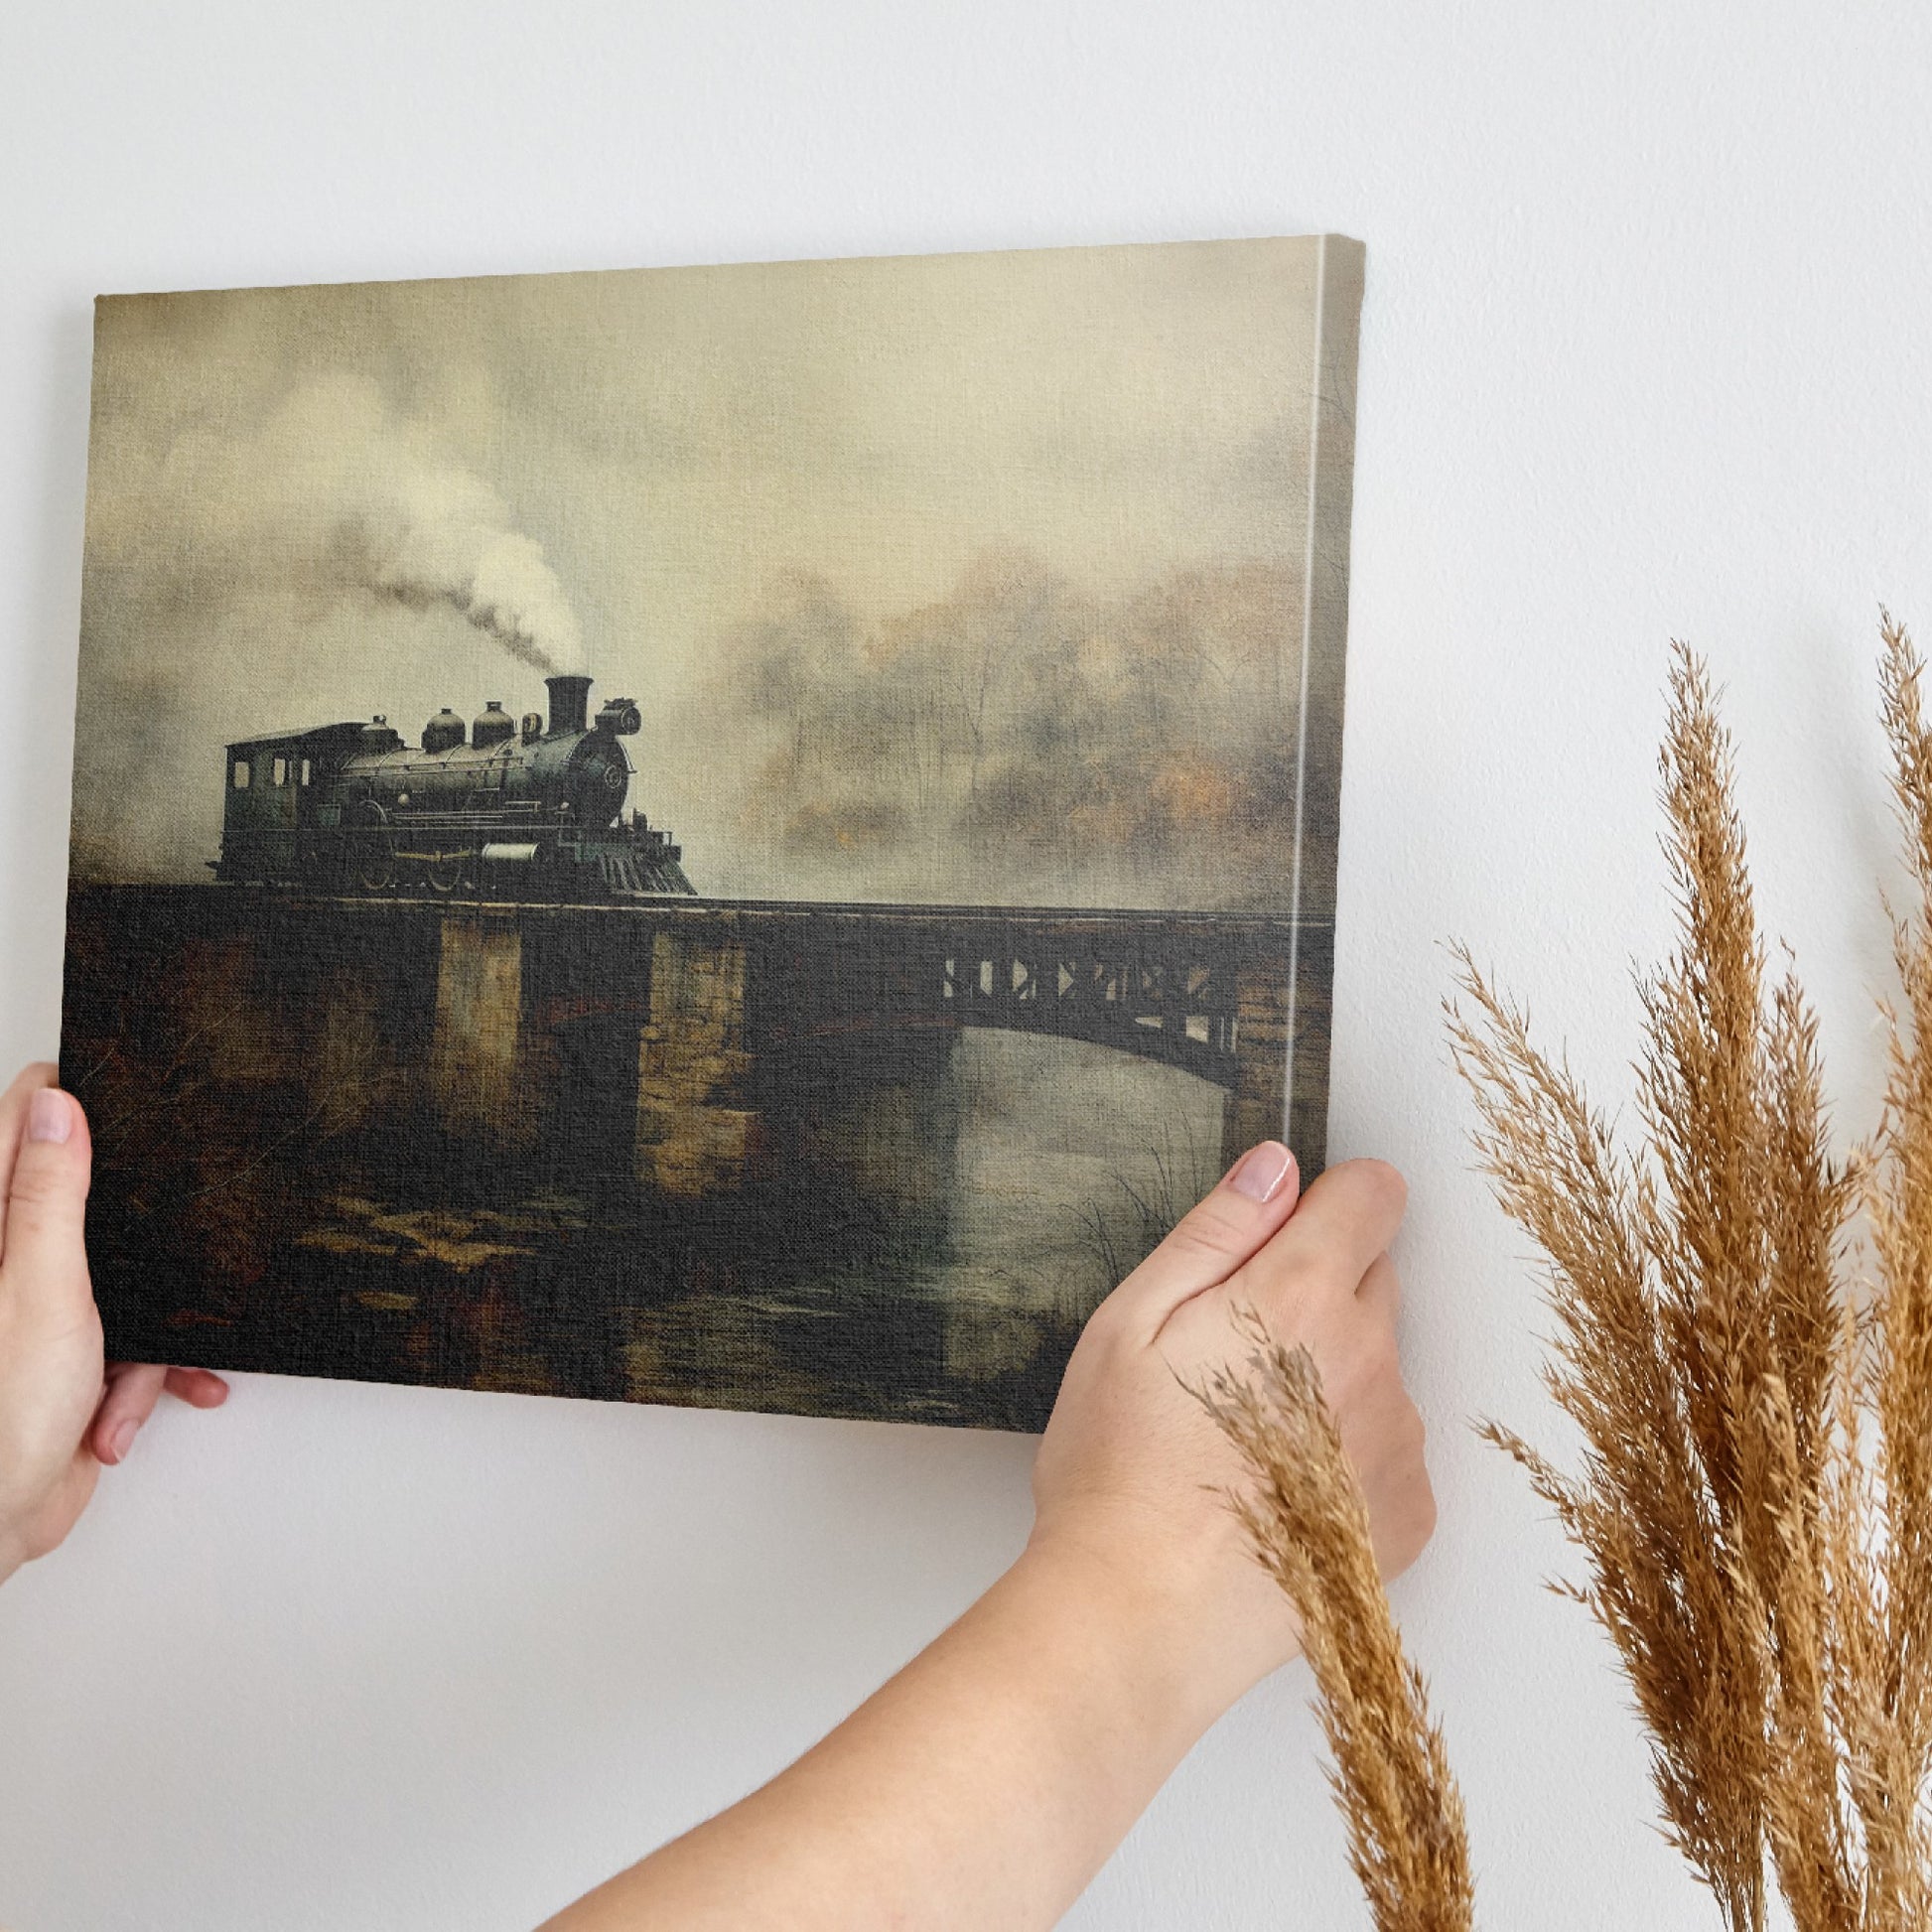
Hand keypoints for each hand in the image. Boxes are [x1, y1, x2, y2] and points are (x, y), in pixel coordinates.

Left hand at [0, 1063, 228, 1582]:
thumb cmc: (0, 1419)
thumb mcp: (42, 1289)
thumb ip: (50, 1196)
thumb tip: (56, 1106)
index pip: (21, 1123)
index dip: (71, 1105)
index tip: (123, 1104)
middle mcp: (10, 1263)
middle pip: (82, 1197)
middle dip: (134, 1228)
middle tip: (145, 1243)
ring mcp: (39, 1310)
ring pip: (122, 1275)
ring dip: (147, 1328)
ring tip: (129, 1372)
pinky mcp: (70, 1356)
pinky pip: (131, 1340)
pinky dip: (143, 1376)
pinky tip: (127, 1410)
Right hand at [1029, 1143, 1433, 1722]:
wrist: (1142, 1616)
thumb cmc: (1119, 1472)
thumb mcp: (1130, 1322)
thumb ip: (1215, 1232)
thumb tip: (1274, 1168)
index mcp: (1301, 1296)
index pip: (1373, 1194)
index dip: (1326, 1201)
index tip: (1283, 1235)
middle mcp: (1371, 1359)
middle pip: (1374, 1279)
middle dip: (1316, 1292)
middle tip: (1231, 1353)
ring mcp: (1397, 1441)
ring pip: (1378, 1368)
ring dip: (1331, 1379)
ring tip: (1243, 1438)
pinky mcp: (1407, 1514)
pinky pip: (1388, 1450)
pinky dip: (1346, 1457)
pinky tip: (1275, 1490)